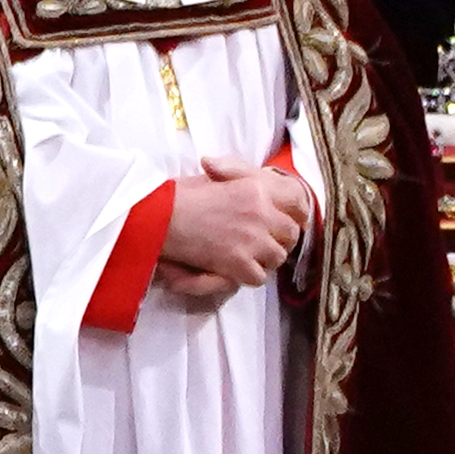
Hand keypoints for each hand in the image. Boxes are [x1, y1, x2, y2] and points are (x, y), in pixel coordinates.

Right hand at [157, 159, 315, 301]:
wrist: (156, 217)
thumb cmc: (180, 195)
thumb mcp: (215, 176)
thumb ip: (242, 176)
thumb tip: (264, 177)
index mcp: (255, 188)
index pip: (298, 201)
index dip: (295, 213)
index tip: (284, 219)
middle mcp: (260, 213)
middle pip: (290, 233)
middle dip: (278, 238)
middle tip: (261, 240)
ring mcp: (252, 239)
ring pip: (277, 257)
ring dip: (264, 258)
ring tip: (246, 253)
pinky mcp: (239, 262)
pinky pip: (259, 277)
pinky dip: (246, 276)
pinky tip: (232, 267)